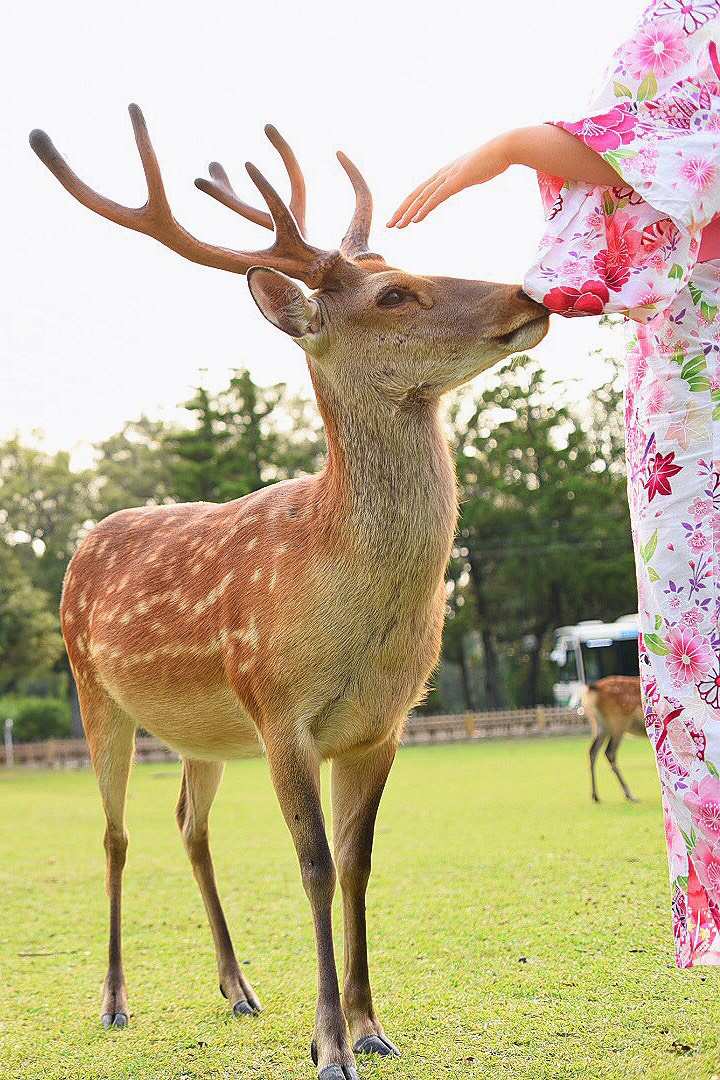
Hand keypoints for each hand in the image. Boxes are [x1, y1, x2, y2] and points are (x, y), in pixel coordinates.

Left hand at [386, 136, 511, 228]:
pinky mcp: (457, 181)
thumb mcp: (472, 172)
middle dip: (401, 211)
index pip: (420, 192)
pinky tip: (416, 220)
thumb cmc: (490, 161)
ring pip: (422, 198)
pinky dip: (424, 209)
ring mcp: (448, 177)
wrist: (503, 149)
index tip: (398, 218)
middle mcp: (441, 175)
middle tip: (389, 225)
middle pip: (415, 195)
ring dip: (409, 213)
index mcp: (443, 174)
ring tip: (398, 226)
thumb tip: (461, 180)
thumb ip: (463, 177)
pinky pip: (437, 198)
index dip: (407, 205)